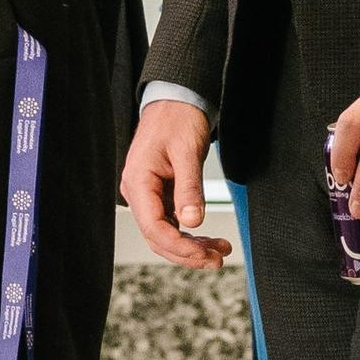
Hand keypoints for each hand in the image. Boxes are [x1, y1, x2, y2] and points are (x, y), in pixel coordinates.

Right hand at [118, 99, 231, 268]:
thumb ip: (189, 188)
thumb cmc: (178, 119)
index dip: (179, 246)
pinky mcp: (160, 195)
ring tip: (221, 250)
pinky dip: (190, 234)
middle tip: (218, 258)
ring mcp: (148, 195)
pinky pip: (171, 222)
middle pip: (158, 238)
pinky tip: (209, 238)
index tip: (205, 253)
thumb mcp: (187, 151)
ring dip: (192, 246)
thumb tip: (191, 223)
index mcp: (138, 182)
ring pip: (166, 234)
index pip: (153, 228)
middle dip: (188, 253)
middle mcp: (138, 192)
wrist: (177, 100)